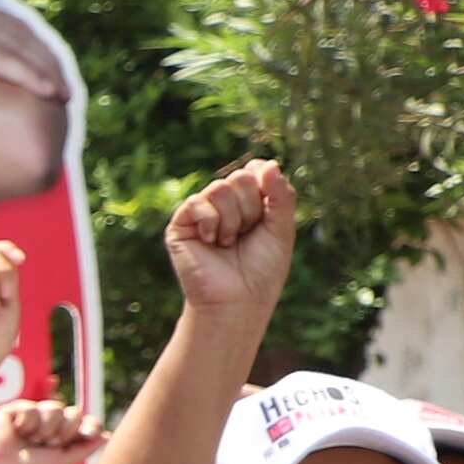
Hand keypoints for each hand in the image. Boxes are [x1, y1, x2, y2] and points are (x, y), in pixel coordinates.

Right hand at [163, 160, 294, 314]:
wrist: (238, 300)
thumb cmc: (262, 270)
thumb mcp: (282, 228)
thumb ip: (282, 195)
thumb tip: (269, 164)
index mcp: (250, 202)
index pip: (256, 171)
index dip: (266, 188)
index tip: (268, 216)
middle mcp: (225, 204)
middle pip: (240, 177)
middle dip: (252, 208)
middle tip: (247, 234)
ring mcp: (202, 212)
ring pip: (220, 188)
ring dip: (233, 220)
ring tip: (229, 243)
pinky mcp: (181, 223)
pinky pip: (198, 202)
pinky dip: (211, 223)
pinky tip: (211, 243)